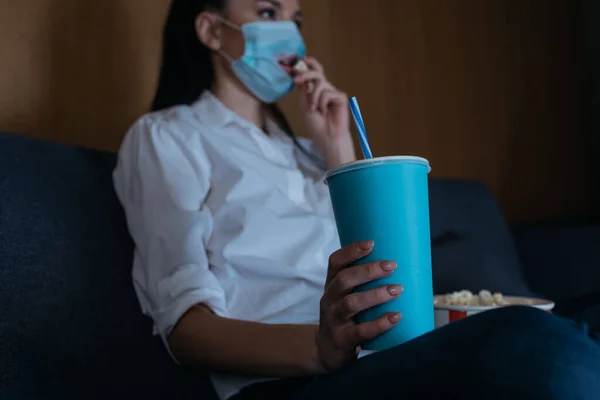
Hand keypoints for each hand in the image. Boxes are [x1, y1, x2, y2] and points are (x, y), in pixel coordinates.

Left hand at [293, 57, 355, 167]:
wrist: (326, 136)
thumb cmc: (315, 124)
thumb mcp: (304, 104)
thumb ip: (303, 88)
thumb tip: (300, 72)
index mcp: (315, 91)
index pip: (311, 74)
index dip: (305, 66)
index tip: (297, 60)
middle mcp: (324, 89)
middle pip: (317, 72)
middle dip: (306, 73)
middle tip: (296, 79)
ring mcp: (333, 92)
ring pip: (320, 83)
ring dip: (313, 97)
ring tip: (315, 110)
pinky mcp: (341, 97)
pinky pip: (328, 93)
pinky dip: (322, 103)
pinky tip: (325, 112)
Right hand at [316, 241, 402, 372]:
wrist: (327, 352)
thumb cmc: (344, 318)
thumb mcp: (344, 297)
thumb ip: (361, 283)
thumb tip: (396, 265)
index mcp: (331, 285)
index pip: (335, 262)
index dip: (351, 251)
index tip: (372, 243)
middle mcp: (329, 300)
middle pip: (344, 280)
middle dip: (368, 271)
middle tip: (392, 265)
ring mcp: (334, 320)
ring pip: (351, 303)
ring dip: (376, 295)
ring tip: (397, 290)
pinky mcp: (342, 339)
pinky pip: (361, 331)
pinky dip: (379, 324)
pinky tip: (395, 317)